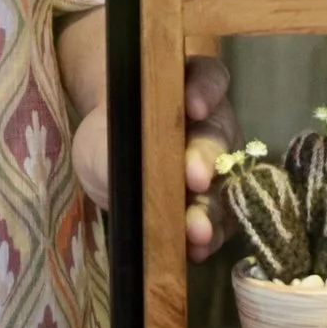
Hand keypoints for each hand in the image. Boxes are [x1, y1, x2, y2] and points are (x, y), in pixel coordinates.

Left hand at [70, 53, 237, 263]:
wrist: (112, 161)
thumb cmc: (111, 133)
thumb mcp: (103, 135)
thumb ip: (112, 145)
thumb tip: (120, 167)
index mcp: (189, 88)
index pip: (208, 78)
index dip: (205, 90)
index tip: (192, 107)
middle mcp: (214, 124)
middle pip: (217, 136)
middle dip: (206, 159)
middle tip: (195, 178)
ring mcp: (219, 168)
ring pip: (223, 183)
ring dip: (211, 208)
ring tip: (198, 231)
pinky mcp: (215, 205)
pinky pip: (220, 220)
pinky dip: (210, 236)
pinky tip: (197, 249)